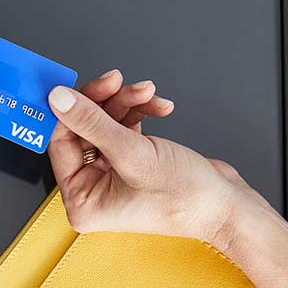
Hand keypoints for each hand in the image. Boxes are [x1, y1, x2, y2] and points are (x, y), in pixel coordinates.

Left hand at [47, 74, 287, 287]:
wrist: (228, 204)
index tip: (79, 85)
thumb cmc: (185, 197)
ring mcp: (112, 175)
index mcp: (82, 201)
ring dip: (127, 103)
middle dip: (107, 103)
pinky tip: (159, 107)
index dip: (70, 112)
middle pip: (83, 129)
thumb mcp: (133, 154)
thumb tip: (59, 99)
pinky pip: (124, 127)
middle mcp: (92, 190)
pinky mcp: (130, 161)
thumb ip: (92, 123)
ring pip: (105, 123)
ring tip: (148, 93)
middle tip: (120, 82)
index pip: (60, 144)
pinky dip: (139, 112)